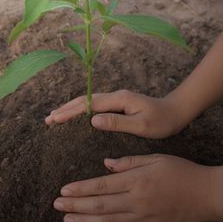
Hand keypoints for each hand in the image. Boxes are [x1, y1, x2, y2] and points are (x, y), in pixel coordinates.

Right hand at [45, 90, 189, 137]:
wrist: (175, 111)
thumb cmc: (161, 121)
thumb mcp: (142, 125)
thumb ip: (117, 123)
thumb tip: (93, 121)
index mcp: (119, 99)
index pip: (89, 105)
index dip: (70, 112)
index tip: (55, 119)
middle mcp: (115, 96)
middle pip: (84, 100)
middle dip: (65, 108)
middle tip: (47, 119)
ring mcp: (116, 99)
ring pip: (88, 102)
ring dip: (70, 108)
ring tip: (55, 116)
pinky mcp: (117, 104)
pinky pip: (94, 105)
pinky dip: (80, 110)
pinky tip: (75, 115)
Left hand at [54, 154, 213, 221]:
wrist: (205, 194)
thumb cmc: (180, 171)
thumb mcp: (155, 158)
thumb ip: (129, 162)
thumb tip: (105, 165)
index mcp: (137, 181)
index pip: (101, 186)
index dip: (80, 189)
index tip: (64, 190)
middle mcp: (137, 202)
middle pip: (100, 206)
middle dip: (76, 206)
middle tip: (57, 204)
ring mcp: (143, 219)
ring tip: (67, 219)